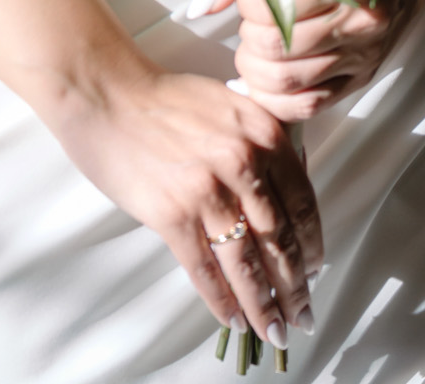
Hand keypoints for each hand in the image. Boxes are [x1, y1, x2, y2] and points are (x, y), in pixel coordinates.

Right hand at [49, 56, 320, 346]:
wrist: (107, 94)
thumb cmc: (165, 100)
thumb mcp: (230, 107)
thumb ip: (260, 147)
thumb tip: (283, 204)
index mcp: (263, 133)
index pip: (303, 204)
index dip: (313, 248)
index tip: (317, 273)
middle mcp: (243, 163)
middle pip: (280, 241)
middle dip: (295, 288)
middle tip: (302, 317)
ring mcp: (207, 191)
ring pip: (246, 264)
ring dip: (264, 306)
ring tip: (274, 331)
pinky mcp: (172, 214)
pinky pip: (205, 270)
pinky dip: (222, 301)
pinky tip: (232, 319)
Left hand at [191, 0, 424, 122]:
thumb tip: (202, 5)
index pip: (274, 6)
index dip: (247, 2)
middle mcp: (359, 23)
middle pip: (276, 48)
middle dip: (248, 39)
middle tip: (248, 24)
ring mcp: (361, 56)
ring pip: (288, 82)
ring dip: (255, 69)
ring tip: (253, 49)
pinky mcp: (359, 80)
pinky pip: (309, 106)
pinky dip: (275, 101)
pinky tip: (258, 84)